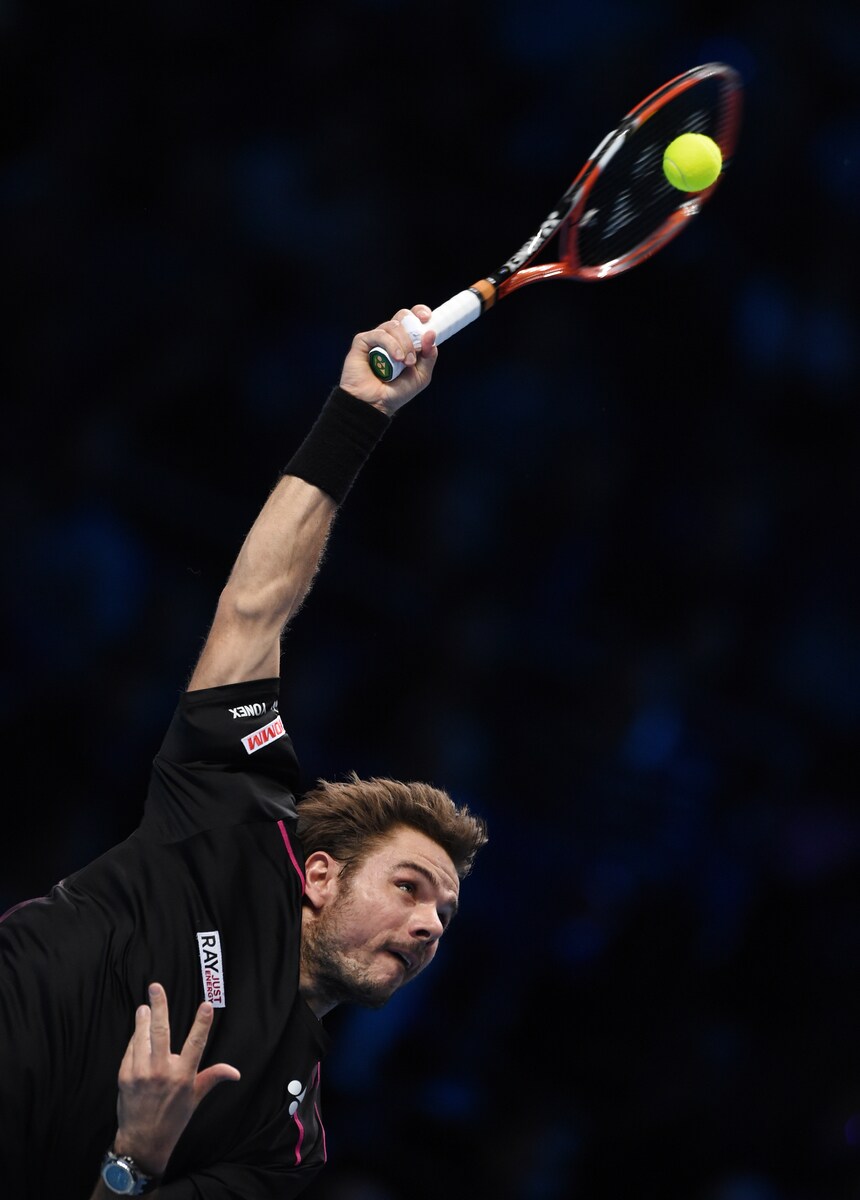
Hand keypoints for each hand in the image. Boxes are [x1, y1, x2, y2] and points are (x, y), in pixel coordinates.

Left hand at [113, 982, 240, 1177]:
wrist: (143, 1141)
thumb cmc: (173, 1118)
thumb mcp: (196, 1098)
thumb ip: (214, 1077)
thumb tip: (236, 1072)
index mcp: (183, 1075)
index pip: (196, 1043)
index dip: (202, 1023)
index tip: (206, 1005)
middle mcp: (162, 1072)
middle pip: (161, 1031)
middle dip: (159, 1006)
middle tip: (155, 987)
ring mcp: (141, 1073)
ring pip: (142, 1037)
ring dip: (143, 1019)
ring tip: (144, 1007)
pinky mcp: (125, 1076)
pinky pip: (130, 1050)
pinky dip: (135, 1039)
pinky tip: (138, 1032)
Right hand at [339, 304, 437, 414]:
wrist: (375, 404)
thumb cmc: (396, 392)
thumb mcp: (421, 376)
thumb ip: (429, 356)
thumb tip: (430, 333)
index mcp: (404, 341)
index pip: (412, 318)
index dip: (420, 313)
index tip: (427, 319)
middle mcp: (390, 337)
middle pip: (403, 316)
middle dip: (413, 328)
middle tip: (418, 346)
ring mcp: (376, 339)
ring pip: (394, 325)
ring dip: (404, 343)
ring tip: (405, 362)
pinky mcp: (362, 342)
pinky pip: (379, 334)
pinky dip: (391, 345)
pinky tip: (396, 359)